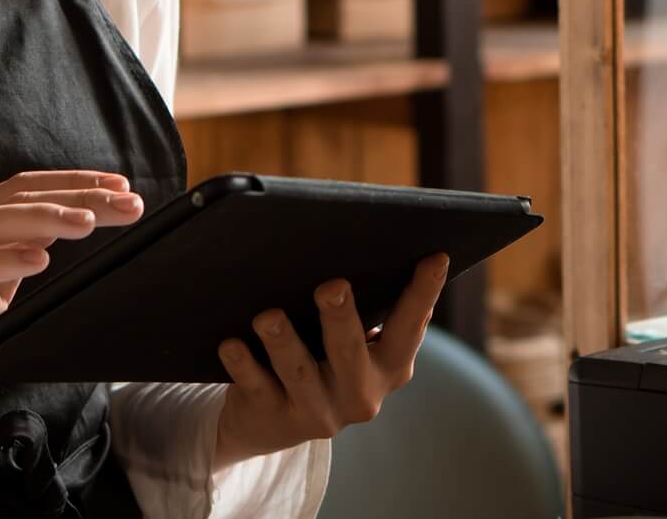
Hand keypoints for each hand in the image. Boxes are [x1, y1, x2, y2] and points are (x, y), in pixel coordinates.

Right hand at [0, 170, 143, 457]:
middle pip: (17, 198)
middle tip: (127, 200)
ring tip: (89, 221)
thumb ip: (11, 265)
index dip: (73, 184)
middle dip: (76, 195)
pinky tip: (39, 260)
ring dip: (45, 217)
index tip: (121, 188)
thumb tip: (55, 245)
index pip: (25, 192)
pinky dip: (5, 260)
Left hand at [211, 253, 449, 470]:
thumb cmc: (321, 359)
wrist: (269, 420)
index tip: (435, 256)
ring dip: (283, 342)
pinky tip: (231, 344)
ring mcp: (318, 411)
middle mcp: (360, 394)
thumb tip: (368, 245)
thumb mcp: (351, 343)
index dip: (423, 294)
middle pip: (351, 352)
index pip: (410, 328)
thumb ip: (367, 310)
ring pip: (299, 372)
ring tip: (267, 316)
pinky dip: (244, 365)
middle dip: (340, 319)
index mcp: (389, 368)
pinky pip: (257, 387)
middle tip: (332, 285)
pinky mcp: (274, 418)